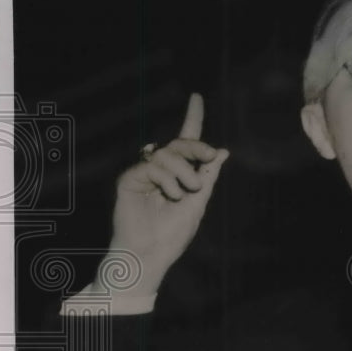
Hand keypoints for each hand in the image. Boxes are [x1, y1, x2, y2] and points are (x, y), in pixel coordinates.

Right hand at [94, 93, 228, 295]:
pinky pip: (152, 165)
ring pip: (167, 153)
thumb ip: (207, 176)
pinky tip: (170, 194)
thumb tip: (222, 152)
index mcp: (179, 174)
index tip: (196, 96)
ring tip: (185, 193)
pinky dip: (167, 179)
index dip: (191, 117)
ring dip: (184, 171)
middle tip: (209, 157)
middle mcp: (160, 170)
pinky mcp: (129, 179)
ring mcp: (143, 173)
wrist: (151, 254)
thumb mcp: (198, 202)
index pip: (185, 141)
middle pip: (179, 143)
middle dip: (197, 146)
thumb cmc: (172, 235)